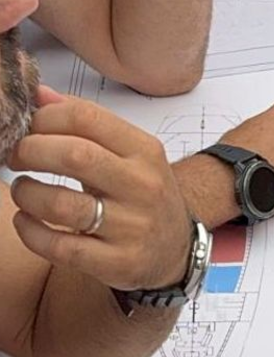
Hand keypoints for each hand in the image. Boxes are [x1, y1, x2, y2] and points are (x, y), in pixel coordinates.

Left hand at [7, 88, 194, 289]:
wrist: (175, 250)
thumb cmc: (142, 196)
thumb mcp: (129, 155)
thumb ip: (87, 124)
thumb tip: (40, 94)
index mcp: (145, 152)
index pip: (87, 118)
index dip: (44, 118)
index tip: (28, 128)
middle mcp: (143, 186)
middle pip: (74, 155)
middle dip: (29, 151)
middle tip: (15, 158)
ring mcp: (132, 227)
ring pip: (60, 204)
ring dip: (26, 193)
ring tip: (23, 190)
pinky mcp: (118, 262)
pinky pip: (59, 246)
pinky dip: (30, 231)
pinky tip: (27, 221)